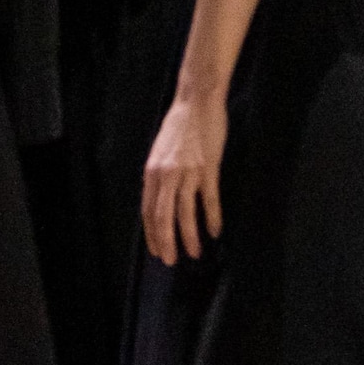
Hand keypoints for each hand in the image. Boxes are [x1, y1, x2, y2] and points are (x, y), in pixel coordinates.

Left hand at [139, 86, 225, 267]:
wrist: (196, 102)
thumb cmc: (179, 126)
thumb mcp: (159, 152)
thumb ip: (158, 176)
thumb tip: (159, 199)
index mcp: (152, 172)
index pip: (148, 211)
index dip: (152, 234)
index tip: (157, 251)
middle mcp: (166, 175)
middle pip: (162, 217)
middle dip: (166, 242)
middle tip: (171, 261)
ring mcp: (187, 172)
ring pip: (185, 213)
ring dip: (189, 237)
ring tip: (194, 254)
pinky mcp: (208, 169)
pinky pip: (209, 200)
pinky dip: (212, 218)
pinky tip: (215, 232)